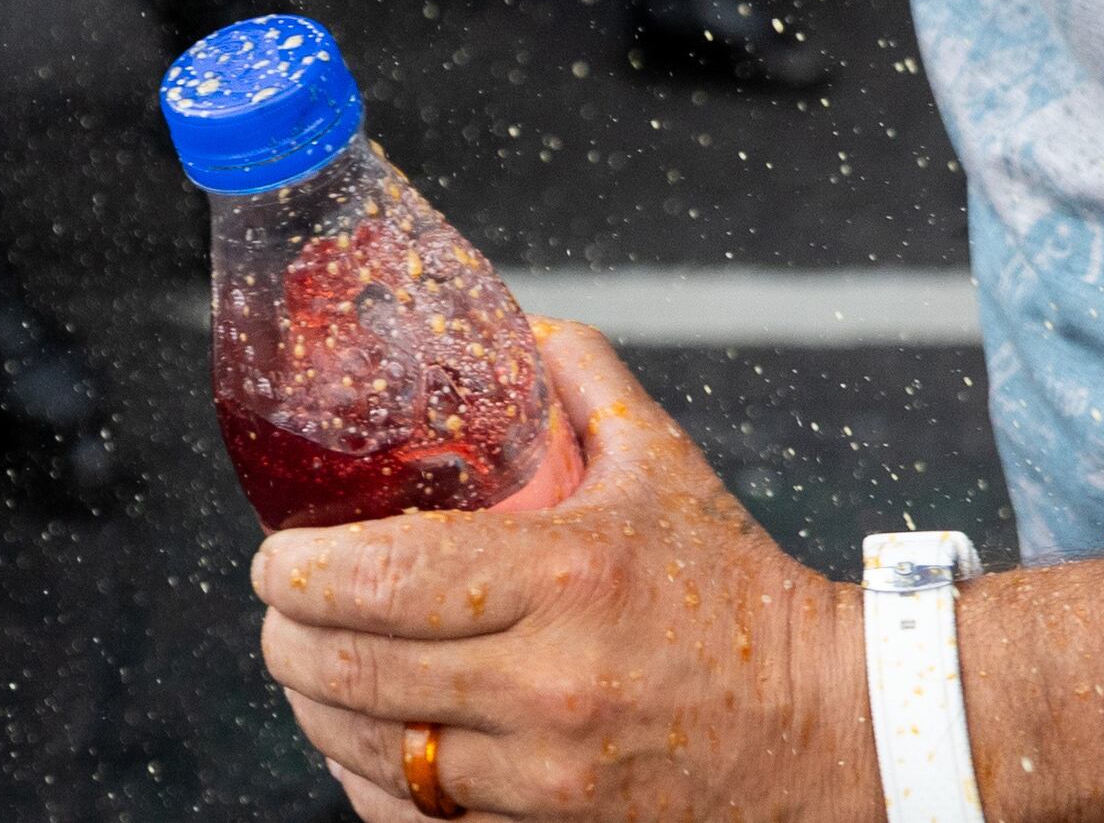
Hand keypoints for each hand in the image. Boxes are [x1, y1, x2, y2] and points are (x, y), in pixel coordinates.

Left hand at [256, 326, 872, 822]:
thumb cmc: (737, 592)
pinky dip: (366, 781)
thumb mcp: (666, 463)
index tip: (277, 554)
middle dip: (288, 636)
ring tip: (308, 667)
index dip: (300, 569)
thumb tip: (517, 329)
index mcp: (565, 577)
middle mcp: (546, 684)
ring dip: (315, 707)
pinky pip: (413, 820)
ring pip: (369, 752)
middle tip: (280, 609)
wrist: (826, 728)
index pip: (382, 576)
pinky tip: (358, 741)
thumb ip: (584, 381)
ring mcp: (544, 775)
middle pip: (353, 668)